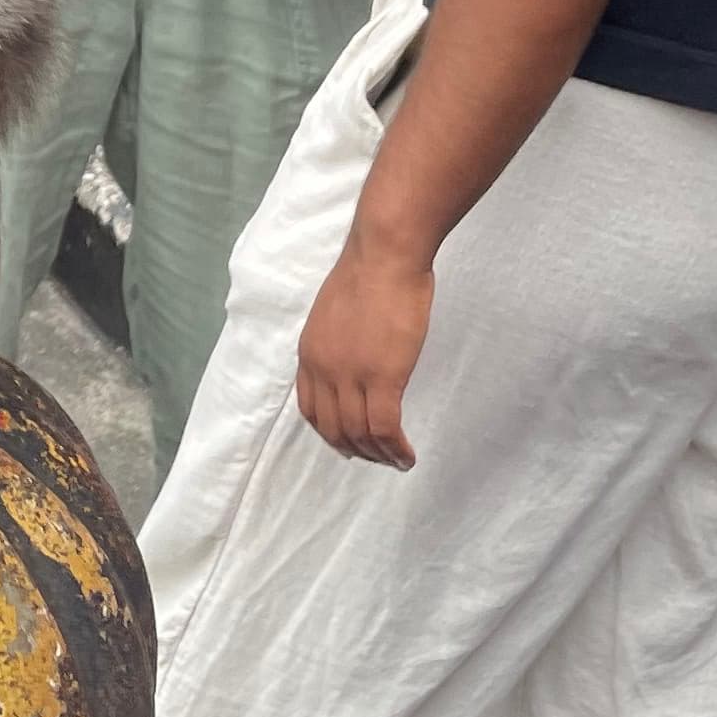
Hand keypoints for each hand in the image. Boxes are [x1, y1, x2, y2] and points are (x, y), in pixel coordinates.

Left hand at [295, 231, 431, 466]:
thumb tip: (352, 358)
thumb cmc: (369, 273)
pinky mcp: (382, 377)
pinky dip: (396, 449)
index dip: (329, 431)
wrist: (384, 255)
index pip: (310, 408)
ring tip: (398, 461)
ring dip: (379, 455)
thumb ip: (336, 341)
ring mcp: (350, 375)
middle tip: (377, 457)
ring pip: (359, 434)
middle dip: (355, 449)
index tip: (348, 442)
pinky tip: (408, 455)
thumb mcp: (334, 312)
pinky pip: (385, 428)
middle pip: (332, 428)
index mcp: (309, 352)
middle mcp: (323, 368)